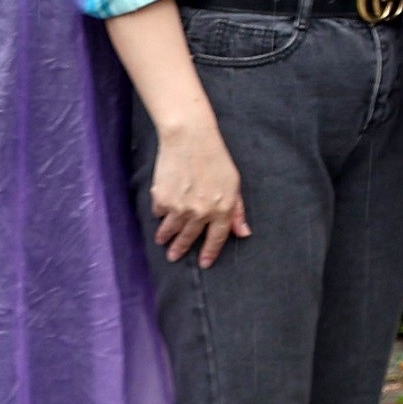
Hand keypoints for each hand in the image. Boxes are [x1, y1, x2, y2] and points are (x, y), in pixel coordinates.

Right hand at [150, 110, 253, 267]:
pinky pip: (159, 212)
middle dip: (181, 248)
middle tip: (174, 256)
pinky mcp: (162, 199)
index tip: (205, 263)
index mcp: (221, 210)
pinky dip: (160, 213)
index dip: (210, 252)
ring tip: (162, 241)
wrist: (190, 140)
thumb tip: (243, 232)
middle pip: (189, 237)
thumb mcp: (234, 184)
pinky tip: (160, 214)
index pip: (217, 238)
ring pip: (170, 229)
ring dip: (166, 237)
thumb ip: (237, 210)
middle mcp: (200, 213)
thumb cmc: (216, 159)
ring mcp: (179, 208)